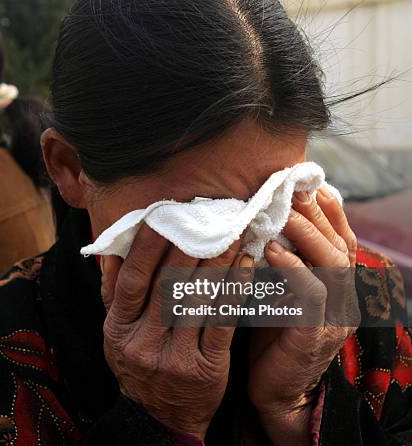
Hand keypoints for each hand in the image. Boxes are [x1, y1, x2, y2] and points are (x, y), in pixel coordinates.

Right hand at [101, 224, 253, 439]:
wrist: (161, 418)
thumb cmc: (138, 366)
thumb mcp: (114, 333)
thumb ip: (111, 292)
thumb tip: (113, 250)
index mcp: (119, 329)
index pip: (132, 280)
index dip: (147, 246)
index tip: (162, 215)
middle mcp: (143, 341)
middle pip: (168, 284)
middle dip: (189, 245)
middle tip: (207, 214)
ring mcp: (175, 356)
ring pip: (198, 298)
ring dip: (217, 260)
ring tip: (233, 231)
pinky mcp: (206, 367)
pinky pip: (223, 321)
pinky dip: (235, 290)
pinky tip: (247, 266)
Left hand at [248, 188, 359, 445]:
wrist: (274, 391)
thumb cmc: (269, 337)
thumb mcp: (278, 292)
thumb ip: (279, 262)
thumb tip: (258, 224)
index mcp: (336, 285)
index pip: (340, 237)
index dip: (327, 208)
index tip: (304, 182)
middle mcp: (344, 296)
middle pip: (340, 243)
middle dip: (316, 212)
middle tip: (290, 189)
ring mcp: (336, 316)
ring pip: (333, 263)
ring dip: (307, 233)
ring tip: (283, 212)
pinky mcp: (317, 334)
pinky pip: (312, 294)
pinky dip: (293, 269)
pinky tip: (271, 252)